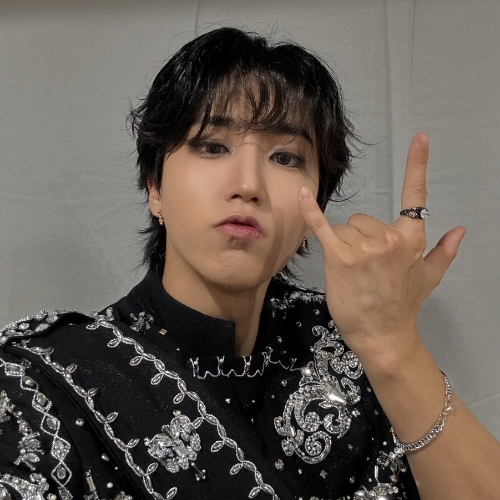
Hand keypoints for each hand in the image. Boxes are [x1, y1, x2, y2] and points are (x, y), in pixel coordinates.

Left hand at [298, 133, 466, 363]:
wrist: (383, 335)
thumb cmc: (403, 306)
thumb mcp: (429, 278)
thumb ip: (444, 251)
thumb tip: (461, 229)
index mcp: (411, 239)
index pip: (416, 197)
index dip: (417, 165)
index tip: (420, 138)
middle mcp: (389, 238)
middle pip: (361, 220)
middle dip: (359, 239)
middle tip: (364, 268)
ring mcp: (364, 247)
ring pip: (344, 229)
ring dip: (343, 246)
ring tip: (352, 273)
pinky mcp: (340, 257)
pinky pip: (323, 227)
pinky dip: (311, 211)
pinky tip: (304, 194)